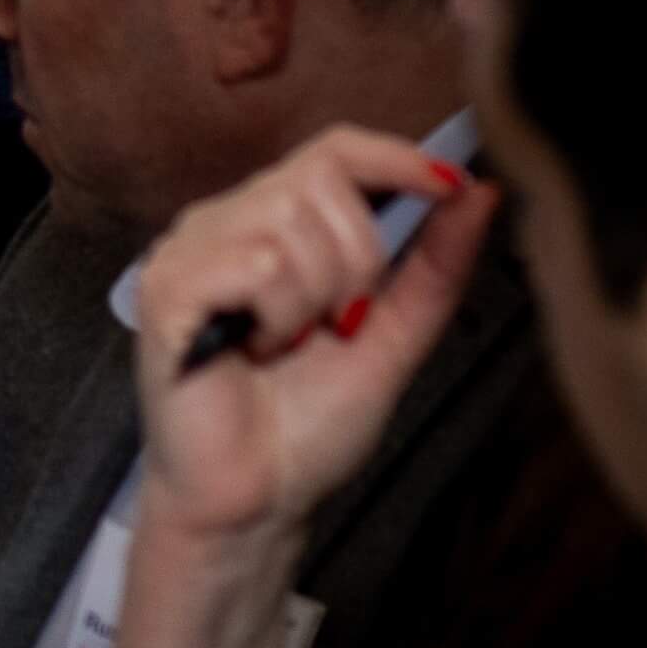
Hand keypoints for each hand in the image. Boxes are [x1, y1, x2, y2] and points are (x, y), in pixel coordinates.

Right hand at [89, 127, 498, 647]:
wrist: (255, 499)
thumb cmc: (306, 425)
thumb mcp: (393, 336)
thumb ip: (432, 266)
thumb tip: (479, 193)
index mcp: (269, 224)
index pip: (332, 148)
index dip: (394, 156)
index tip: (448, 187)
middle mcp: (222, 223)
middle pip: (321, 179)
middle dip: (360, 259)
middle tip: (338, 322)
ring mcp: (187, 251)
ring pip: (291, 222)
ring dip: (317, 297)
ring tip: (288, 344)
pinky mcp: (168, 288)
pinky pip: (255, 261)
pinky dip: (278, 313)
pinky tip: (256, 348)